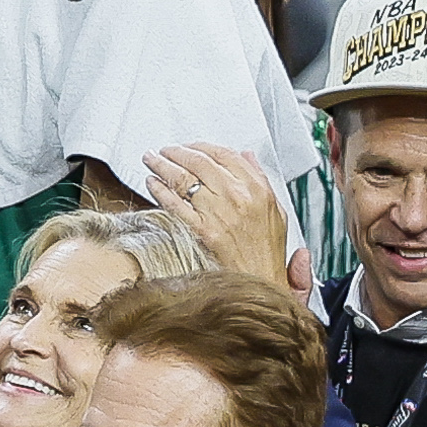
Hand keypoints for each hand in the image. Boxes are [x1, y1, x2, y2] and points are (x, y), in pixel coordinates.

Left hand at [143, 143, 306, 293]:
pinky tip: (152, 183)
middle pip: (199, 163)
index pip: (224, 155)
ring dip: (162, 165)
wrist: (261, 280)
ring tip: (151, 160)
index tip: (190, 146)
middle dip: (177, 152)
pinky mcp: (202, 230)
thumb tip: (246, 155)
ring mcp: (218, 213)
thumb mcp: (275, 208)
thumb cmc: (267, 249)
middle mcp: (237, 197)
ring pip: (184, 179)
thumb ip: (259, 178)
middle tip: (164, 150)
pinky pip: (176, 204)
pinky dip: (160, 190)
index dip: (202, 146)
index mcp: (256, 189)